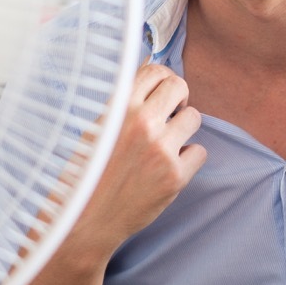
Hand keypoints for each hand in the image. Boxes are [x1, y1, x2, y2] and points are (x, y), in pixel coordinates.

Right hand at [71, 61, 205, 262]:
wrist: (86, 220)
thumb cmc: (88, 172)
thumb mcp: (97, 127)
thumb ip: (124, 99)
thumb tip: (150, 64)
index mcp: (119, 107)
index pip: (156, 71)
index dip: (162, 79)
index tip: (161, 92)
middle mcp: (142, 123)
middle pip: (180, 87)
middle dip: (178, 97)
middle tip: (170, 113)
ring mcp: (161, 149)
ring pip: (194, 117)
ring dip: (183, 126)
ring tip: (166, 142)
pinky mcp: (175, 176)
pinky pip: (200, 151)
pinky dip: (188, 158)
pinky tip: (168, 166)